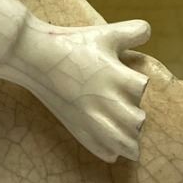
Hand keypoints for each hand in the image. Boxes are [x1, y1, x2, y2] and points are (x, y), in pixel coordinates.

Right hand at [2, 18, 152, 161]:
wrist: (34, 56)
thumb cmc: (71, 43)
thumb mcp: (104, 33)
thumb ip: (130, 32)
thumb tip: (148, 30)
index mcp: (113, 75)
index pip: (141, 88)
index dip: (139, 85)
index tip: (134, 83)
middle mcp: (104, 98)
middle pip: (136, 120)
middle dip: (139, 119)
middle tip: (136, 116)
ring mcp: (89, 115)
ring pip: (120, 140)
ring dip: (130, 142)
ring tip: (133, 143)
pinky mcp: (76, 126)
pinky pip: (98, 148)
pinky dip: (110, 152)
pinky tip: (114, 151)